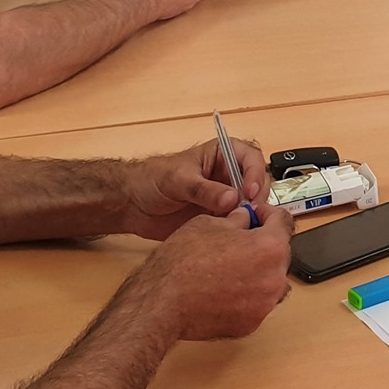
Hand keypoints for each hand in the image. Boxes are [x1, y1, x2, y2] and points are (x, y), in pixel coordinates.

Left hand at [120, 136, 271, 240]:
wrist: (132, 205)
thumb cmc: (152, 180)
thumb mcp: (178, 180)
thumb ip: (204, 189)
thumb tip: (231, 197)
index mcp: (222, 155)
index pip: (250, 158)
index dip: (255, 174)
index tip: (250, 192)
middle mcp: (228, 175)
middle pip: (256, 182)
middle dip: (256, 196)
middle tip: (249, 212)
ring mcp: (225, 196)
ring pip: (250, 203)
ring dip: (250, 213)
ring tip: (241, 224)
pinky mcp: (219, 216)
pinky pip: (238, 221)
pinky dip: (239, 227)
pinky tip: (234, 234)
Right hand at [135, 202, 292, 341]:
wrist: (161, 303)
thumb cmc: (181, 263)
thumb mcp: (209, 223)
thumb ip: (238, 219)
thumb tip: (246, 218)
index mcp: (269, 247)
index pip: (284, 221)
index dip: (267, 213)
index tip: (255, 215)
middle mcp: (275, 278)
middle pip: (279, 253)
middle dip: (262, 244)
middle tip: (237, 241)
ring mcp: (265, 304)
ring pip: (270, 280)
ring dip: (258, 271)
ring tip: (230, 267)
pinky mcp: (251, 324)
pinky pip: (257, 303)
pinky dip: (246, 295)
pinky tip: (223, 289)